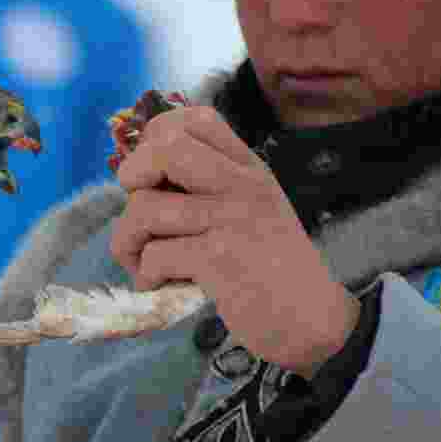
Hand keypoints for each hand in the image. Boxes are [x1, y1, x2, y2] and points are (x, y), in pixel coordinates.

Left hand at [110, 105, 359, 378]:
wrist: (311, 322)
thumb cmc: (271, 269)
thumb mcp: (251, 211)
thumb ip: (210, 187)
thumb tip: (139, 173)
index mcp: (248, 168)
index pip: (196, 118)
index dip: (158, 136)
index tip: (152, 173)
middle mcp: (241, 184)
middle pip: (165, 148)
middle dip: (133, 175)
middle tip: (140, 210)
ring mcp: (231, 219)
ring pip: (145, 208)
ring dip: (128, 242)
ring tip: (142, 263)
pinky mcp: (218, 259)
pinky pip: (155, 253)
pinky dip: (146, 275)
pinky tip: (160, 285)